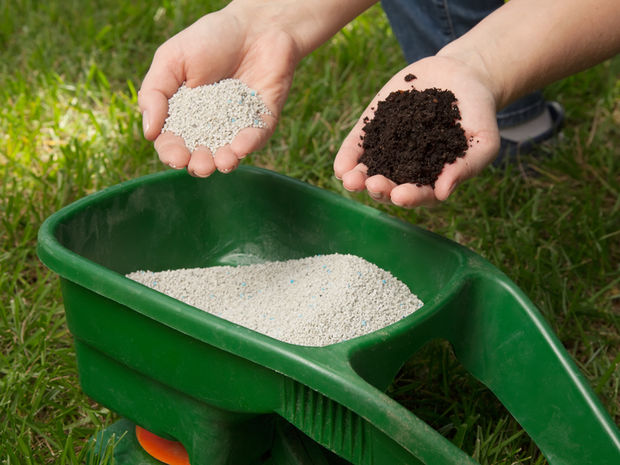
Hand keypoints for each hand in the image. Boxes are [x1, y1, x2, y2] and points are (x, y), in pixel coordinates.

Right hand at [138, 5, 298, 176]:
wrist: (254, 24)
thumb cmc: (210, 39)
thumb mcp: (171, 59)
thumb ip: (155, 93)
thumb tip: (148, 132)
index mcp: (184, 114)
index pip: (173, 142)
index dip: (172, 152)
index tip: (175, 155)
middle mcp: (210, 126)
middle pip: (200, 155)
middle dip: (199, 164)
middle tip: (199, 165)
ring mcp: (238, 125)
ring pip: (229, 154)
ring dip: (223, 163)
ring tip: (220, 163)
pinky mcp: (263, 120)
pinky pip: (257, 138)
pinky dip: (248, 144)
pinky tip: (240, 148)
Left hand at [334, 55, 499, 206]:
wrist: (462, 76)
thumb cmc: (477, 115)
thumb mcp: (483, 141)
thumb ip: (466, 167)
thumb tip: (443, 194)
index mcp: (433, 179)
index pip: (420, 195)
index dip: (410, 197)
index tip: (401, 196)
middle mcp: (407, 170)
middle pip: (390, 187)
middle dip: (380, 188)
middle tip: (374, 184)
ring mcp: (388, 150)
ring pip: (369, 172)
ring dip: (358, 179)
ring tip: (350, 180)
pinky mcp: (373, 129)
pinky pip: (357, 147)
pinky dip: (348, 157)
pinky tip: (341, 167)